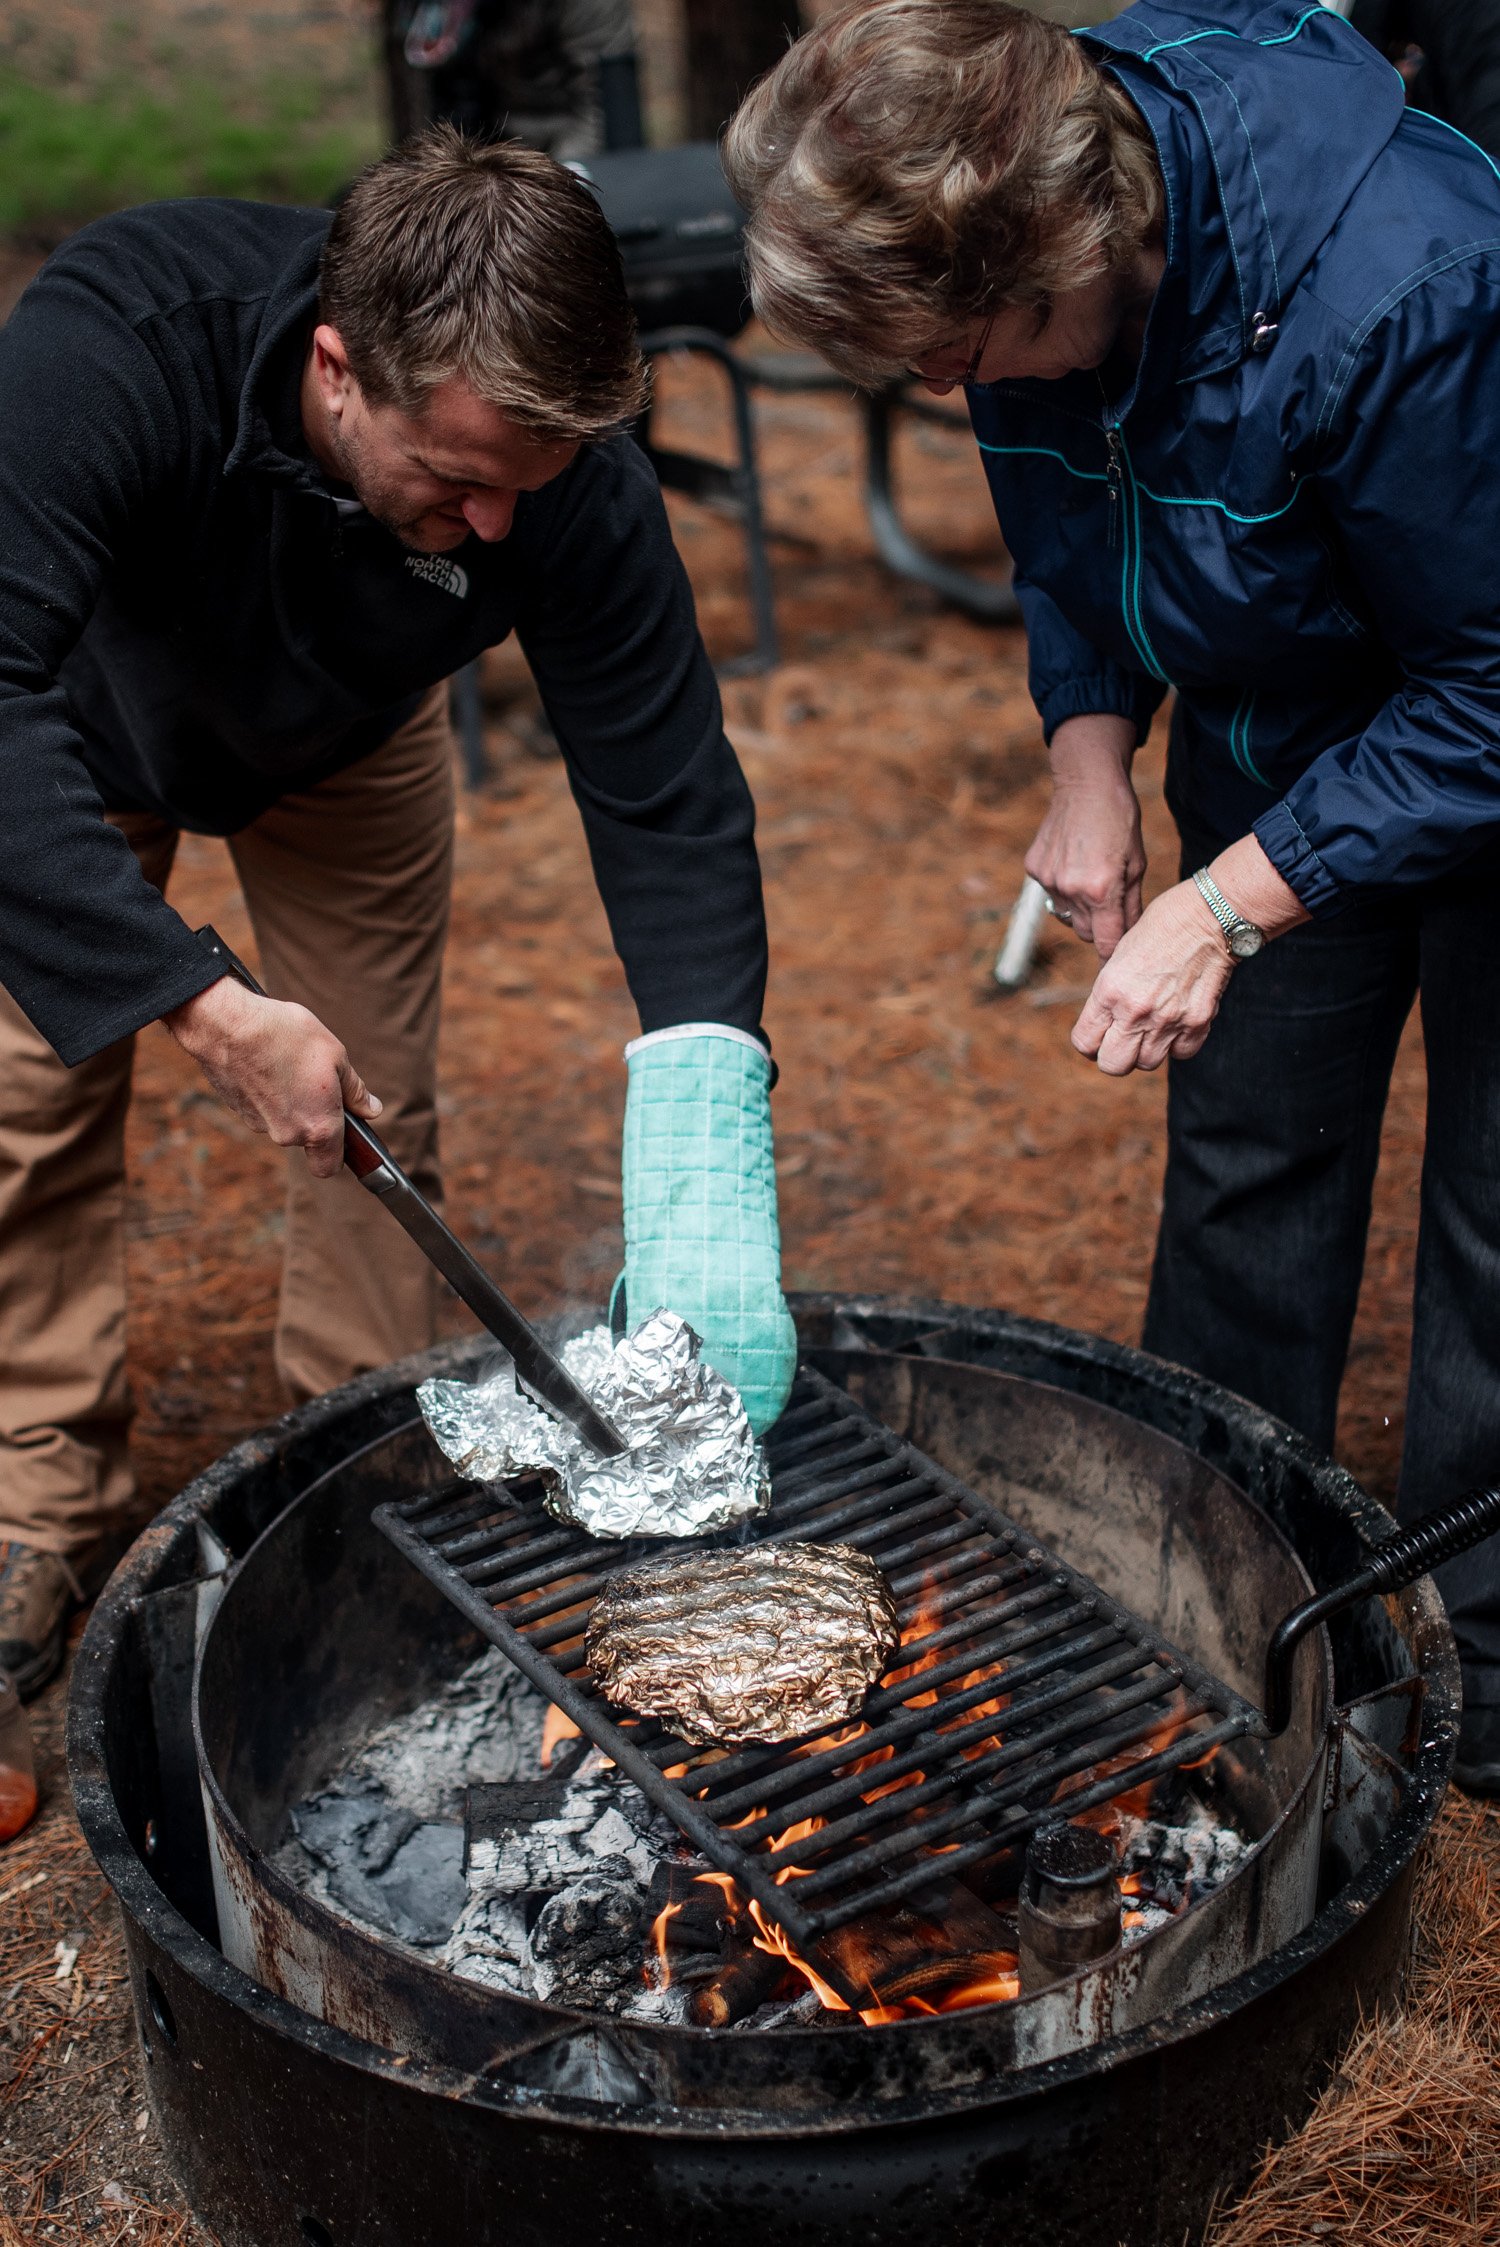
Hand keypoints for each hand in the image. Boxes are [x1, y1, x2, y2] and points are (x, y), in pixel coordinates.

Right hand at [163, 976, 380, 1177]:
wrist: (227, 1024)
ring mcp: (258, 1124)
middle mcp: (287, 1134)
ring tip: (289, 1062)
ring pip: (283, 1120)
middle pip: (306, 1137)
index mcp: (318, 1127)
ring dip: (290, 1100)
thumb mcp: (336, 1056)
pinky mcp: (238, 1109)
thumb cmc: (286, 1036)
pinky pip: (262, 1107)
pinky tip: (267, 1062)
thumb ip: (355, 1090)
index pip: (329, 1167)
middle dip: (314, 1114)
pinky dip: (267, 1091)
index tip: (343, 1133)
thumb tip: (371, 1110)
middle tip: (317, 1079)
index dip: (338, 1154)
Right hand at [1024, 713, 1144, 957]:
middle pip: (1085, 933)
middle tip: (1111, 905)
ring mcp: (1048, 880)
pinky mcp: (1034, 869)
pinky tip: (1073, 862)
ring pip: (1066, 915)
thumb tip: (1129, 937)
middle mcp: (1070, 890)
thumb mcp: (1137, 863)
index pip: (1106, 944)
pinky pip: (1051, 893)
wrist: (1086, 783)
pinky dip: (1063, 887)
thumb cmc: (1120, 820)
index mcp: (1101, 891)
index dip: (1114, 954)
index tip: (1120, 961)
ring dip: (1079, 908)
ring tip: (1091, 877)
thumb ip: (1131, 905)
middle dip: (1100, 927)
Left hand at [1070, 836, 1309, 1076]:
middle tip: (1122, 1040)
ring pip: (1147, 1063)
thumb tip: (1106, 1018)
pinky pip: (1181, 1054)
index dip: (1089, 1043)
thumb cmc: (1163, 925)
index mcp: (1109, 990)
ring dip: (1147, 1050)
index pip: (1084, 1042)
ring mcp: (1168, 1020)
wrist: (1210, 915)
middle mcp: (1135, 1011)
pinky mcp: (1198, 1022)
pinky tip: (1177, 1023)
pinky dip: (1178, 1045)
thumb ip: (1111, 991)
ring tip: (1152, 1027)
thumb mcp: (1120, 954)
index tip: (1098, 1036)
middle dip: (1114, 1056)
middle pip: (1112, 1066)